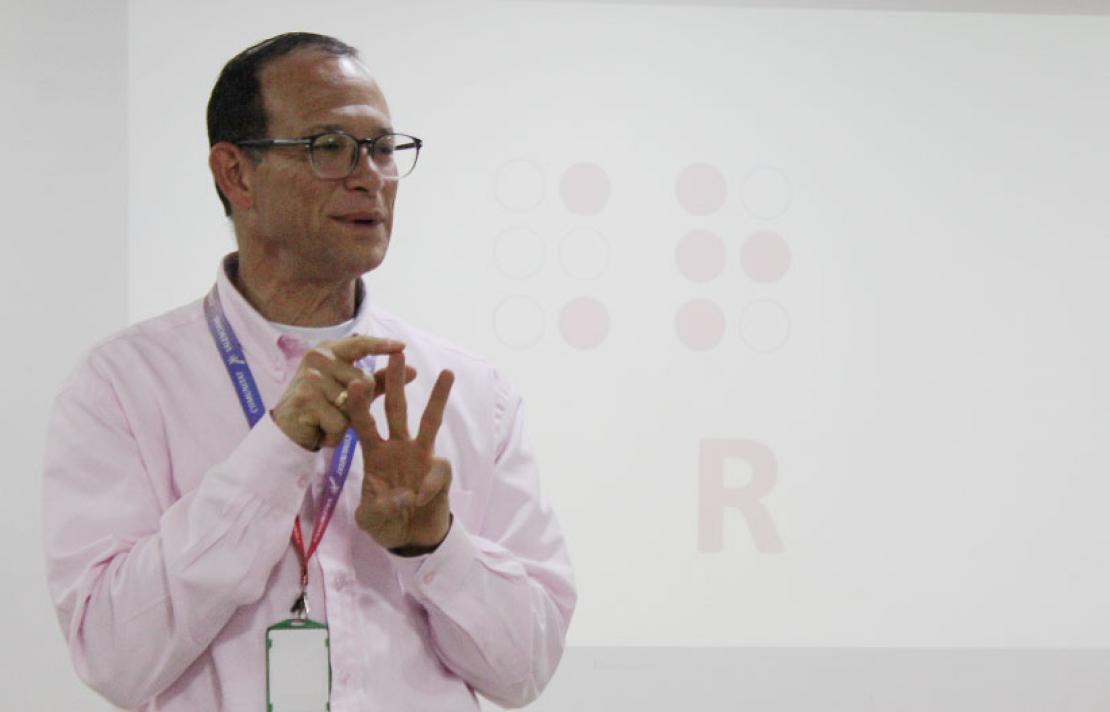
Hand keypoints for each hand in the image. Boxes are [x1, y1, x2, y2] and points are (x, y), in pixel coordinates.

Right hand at [270, 335, 412, 450]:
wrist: (286, 432)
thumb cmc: (321, 406)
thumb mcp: (349, 390)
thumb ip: (379, 380)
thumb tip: (412, 369)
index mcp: (329, 350)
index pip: (361, 344)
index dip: (382, 345)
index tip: (402, 346)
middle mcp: (318, 358)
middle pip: (364, 382)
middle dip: (358, 404)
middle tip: (335, 409)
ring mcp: (311, 378)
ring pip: (352, 405)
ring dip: (344, 421)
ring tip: (326, 419)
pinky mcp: (306, 400)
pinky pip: (340, 422)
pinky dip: (334, 434)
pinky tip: (319, 430)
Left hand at [349, 351, 455, 549]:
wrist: (412, 538)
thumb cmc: (386, 523)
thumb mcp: (370, 519)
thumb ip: (378, 507)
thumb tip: (402, 495)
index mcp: (374, 454)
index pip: (364, 423)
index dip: (359, 404)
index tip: (354, 382)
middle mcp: (398, 447)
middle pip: (396, 409)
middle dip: (394, 382)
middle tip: (395, 355)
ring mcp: (421, 456)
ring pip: (429, 421)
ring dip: (437, 397)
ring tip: (447, 372)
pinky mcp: (439, 471)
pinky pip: (438, 470)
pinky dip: (430, 485)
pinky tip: (421, 500)